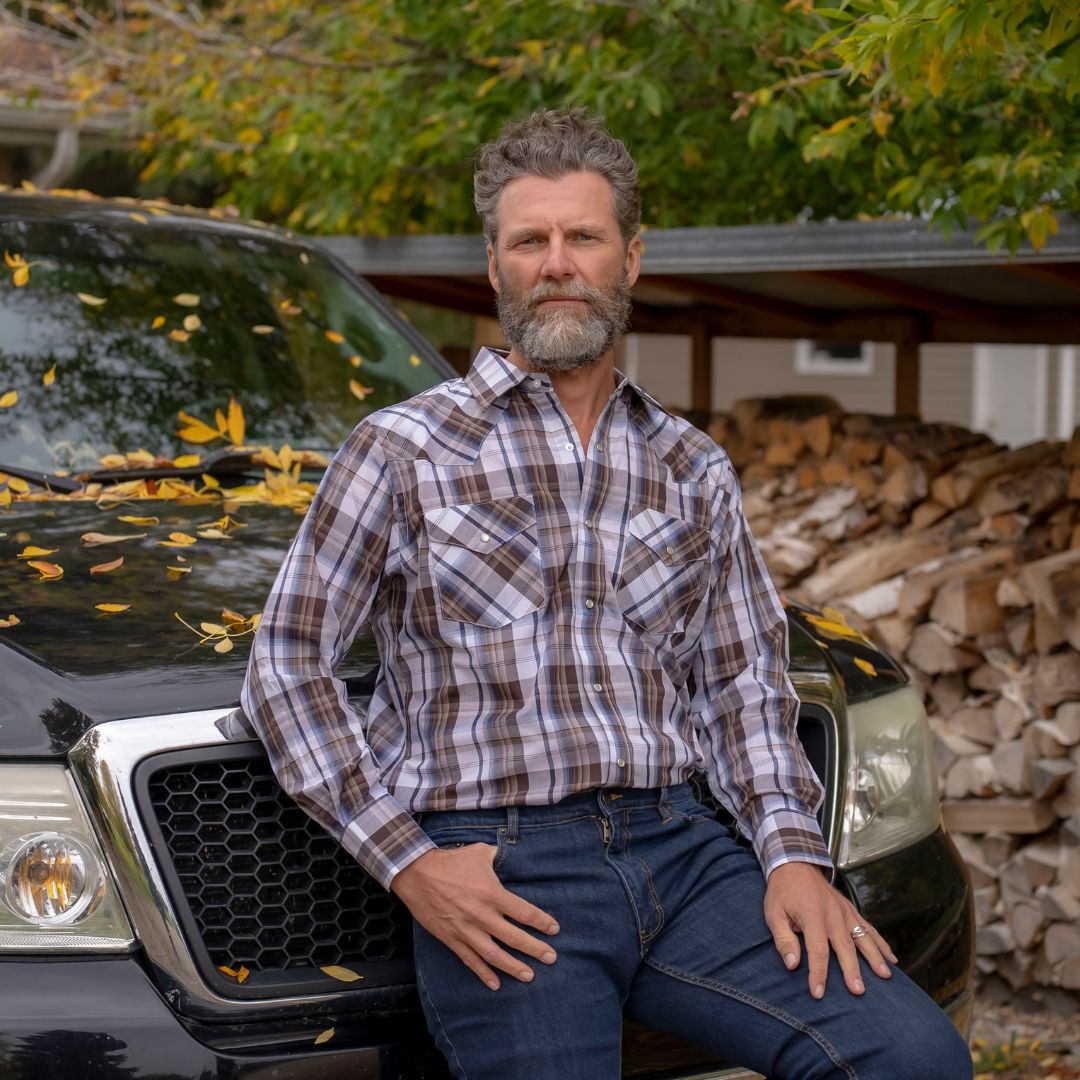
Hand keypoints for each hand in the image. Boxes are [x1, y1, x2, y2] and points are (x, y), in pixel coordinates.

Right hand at [390, 842, 559, 990]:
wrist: (417, 874)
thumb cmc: (451, 861)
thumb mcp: (479, 852)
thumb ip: (499, 858)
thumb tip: (514, 857)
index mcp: (491, 893)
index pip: (524, 912)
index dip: (542, 922)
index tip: (554, 930)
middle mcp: (481, 915)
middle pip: (514, 937)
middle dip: (535, 949)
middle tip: (551, 958)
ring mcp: (466, 930)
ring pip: (494, 955)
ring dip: (513, 967)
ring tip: (529, 976)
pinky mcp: (452, 939)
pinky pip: (470, 960)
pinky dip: (483, 973)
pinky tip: (496, 984)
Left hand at [763, 861, 896, 999]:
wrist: (794, 864)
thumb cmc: (782, 892)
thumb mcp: (773, 913)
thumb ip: (783, 939)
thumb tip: (792, 965)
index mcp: (812, 916)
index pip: (817, 950)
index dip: (818, 973)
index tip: (818, 993)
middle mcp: (832, 914)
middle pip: (845, 946)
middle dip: (852, 970)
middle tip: (858, 991)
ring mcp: (844, 911)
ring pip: (863, 937)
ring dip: (875, 957)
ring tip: (885, 975)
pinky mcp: (850, 910)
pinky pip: (868, 927)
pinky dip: (881, 943)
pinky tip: (892, 958)